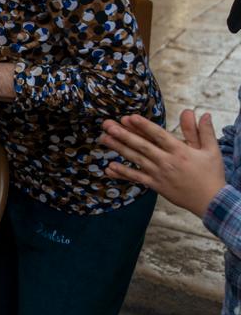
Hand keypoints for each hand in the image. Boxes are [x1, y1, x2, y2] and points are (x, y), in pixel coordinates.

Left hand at [100, 110, 226, 217]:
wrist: (211, 202)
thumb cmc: (211, 174)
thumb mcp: (211, 150)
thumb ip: (202, 131)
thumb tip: (198, 112)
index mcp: (180, 151)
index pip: (159, 135)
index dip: (144, 126)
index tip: (129, 117)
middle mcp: (167, 162)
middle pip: (142, 145)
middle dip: (123, 134)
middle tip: (107, 125)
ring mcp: (160, 174)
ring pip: (136, 159)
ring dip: (119, 148)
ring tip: (103, 138)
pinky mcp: (156, 185)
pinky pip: (137, 178)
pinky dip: (123, 173)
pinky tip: (109, 167)